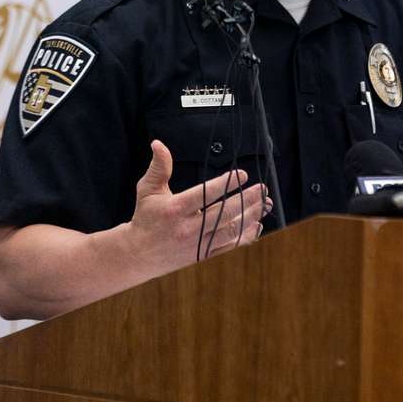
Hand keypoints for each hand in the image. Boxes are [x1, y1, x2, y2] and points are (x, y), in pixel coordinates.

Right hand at [124, 140, 268, 276]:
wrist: (138, 255)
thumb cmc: (146, 219)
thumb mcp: (148, 190)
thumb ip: (159, 167)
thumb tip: (158, 144)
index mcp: (175, 210)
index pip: (205, 194)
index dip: (226, 184)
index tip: (242, 175)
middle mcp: (188, 229)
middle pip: (224, 214)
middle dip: (247, 200)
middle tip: (262, 188)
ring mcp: (197, 245)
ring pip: (230, 231)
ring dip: (251, 217)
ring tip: (265, 204)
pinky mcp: (203, 257)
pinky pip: (229, 248)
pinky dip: (245, 237)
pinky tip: (257, 225)